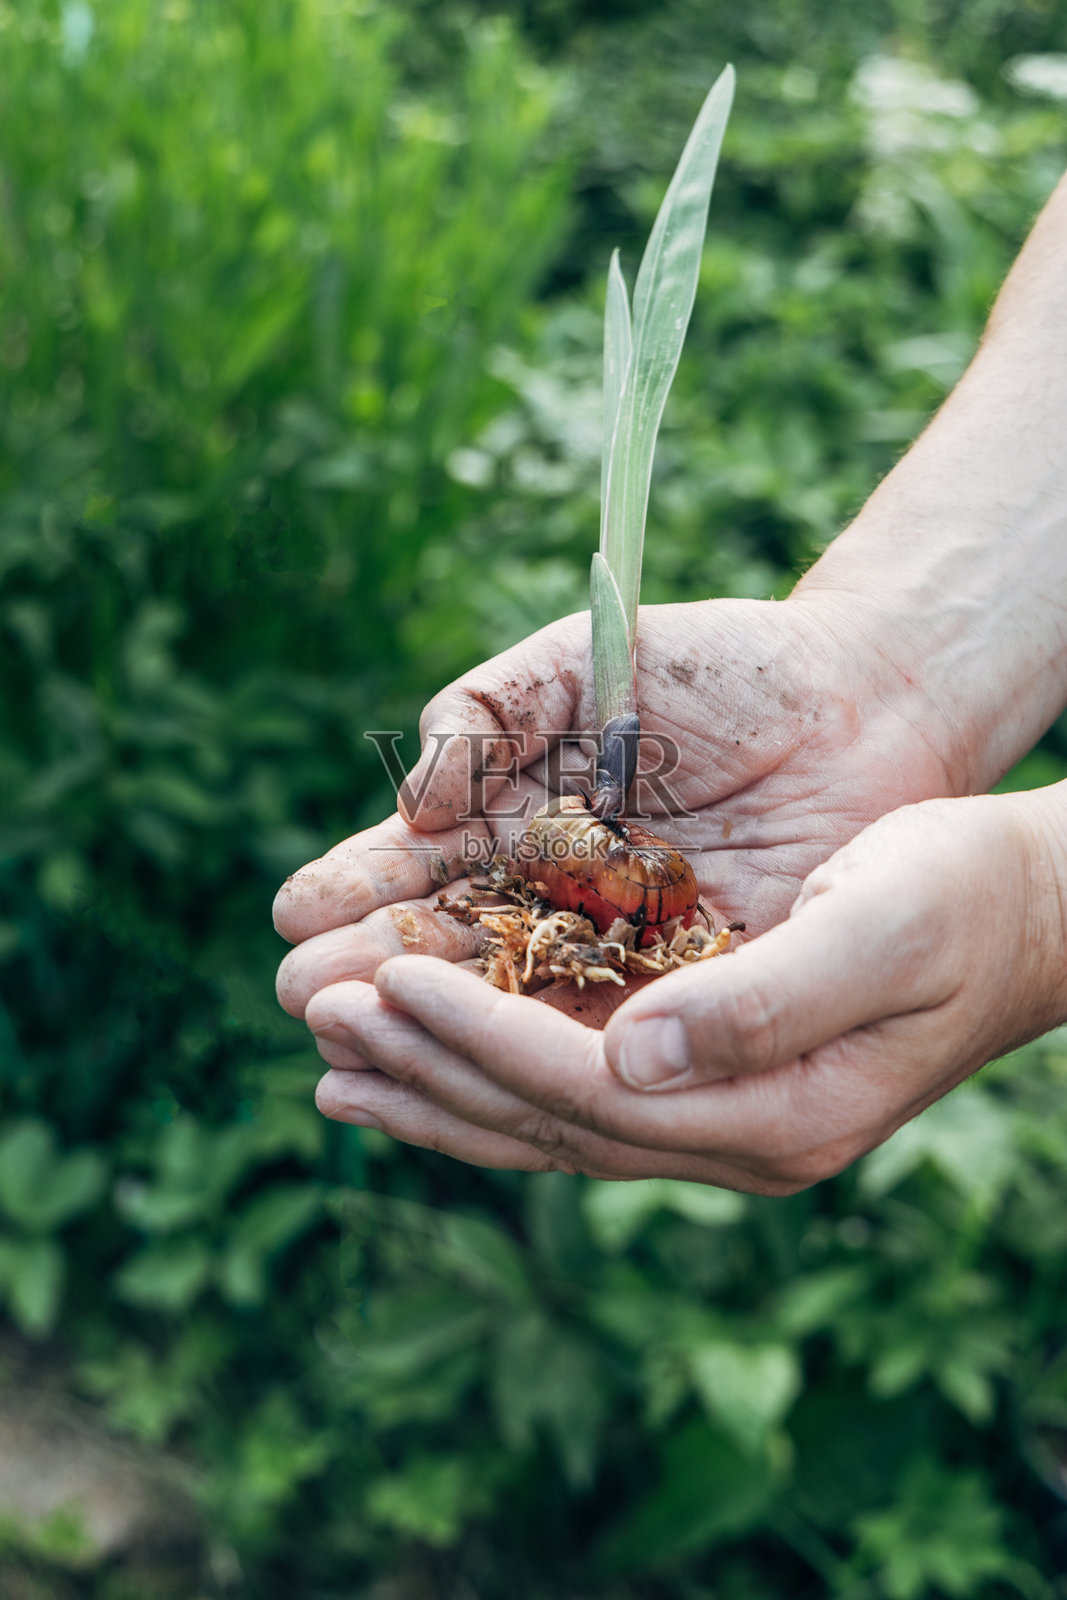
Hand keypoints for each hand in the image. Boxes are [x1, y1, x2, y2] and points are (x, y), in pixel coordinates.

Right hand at [276, 589, 974, 1174]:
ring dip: (441, 1027)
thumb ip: (490, 707)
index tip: (295, 914)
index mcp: (515, 817)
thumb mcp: (584, 658)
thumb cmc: (720, 666)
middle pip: (447, 946)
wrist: (861, 698)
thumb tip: (411, 798)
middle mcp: (552, 896)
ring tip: (359, 1044)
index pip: (417, 864)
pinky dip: (553, 1053)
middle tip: (306, 999)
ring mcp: (618, 948)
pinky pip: (616, 1027)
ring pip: (515, 1000)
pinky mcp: (692, 987)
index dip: (355, 889)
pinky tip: (492, 1072)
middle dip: (373, 973)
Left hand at [303, 787, 1066, 1191]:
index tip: (388, 985)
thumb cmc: (959, 894)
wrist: (1020, 913)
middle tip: (319, 1018)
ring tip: (335, 1065)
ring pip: (549, 1121)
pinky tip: (427, 1058)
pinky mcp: (709, 1086)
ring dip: (438, 1086)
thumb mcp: (881, 928)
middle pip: (549, 1120)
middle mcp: (739, 1138)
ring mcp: (723, 1123)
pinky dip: (491, 1075)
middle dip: (429, 1067)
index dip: (481, 1037)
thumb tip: (635, 1055)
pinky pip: (576, 1097)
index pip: (590, 1090)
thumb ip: (766, 1001)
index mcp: (778, 1113)